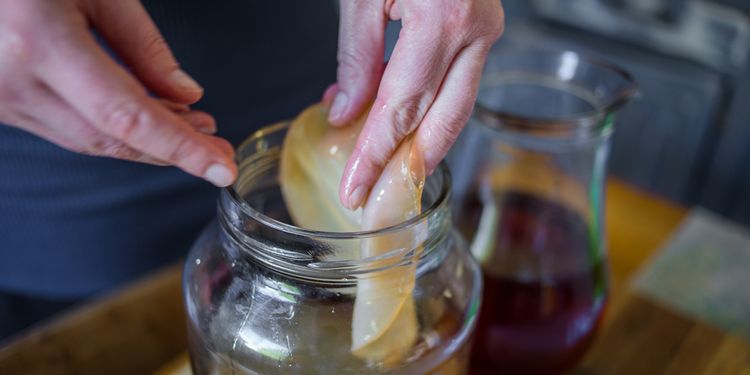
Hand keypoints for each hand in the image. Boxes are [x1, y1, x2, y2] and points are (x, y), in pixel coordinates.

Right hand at [0, 0, 235, 185]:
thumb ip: (141, 44)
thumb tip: (185, 94)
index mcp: (39, 42)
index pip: (127, 117)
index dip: (181, 147)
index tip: (221, 168)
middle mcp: (13, 81)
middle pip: (111, 138)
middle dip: (173, 150)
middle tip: (218, 151)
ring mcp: (0, 99)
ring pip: (89, 140)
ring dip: (147, 142)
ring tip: (194, 131)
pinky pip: (66, 128)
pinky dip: (112, 130)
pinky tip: (147, 119)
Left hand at [329, 0, 503, 208]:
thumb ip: (357, 54)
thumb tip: (347, 110)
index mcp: (443, 18)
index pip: (402, 108)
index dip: (376, 154)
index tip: (355, 187)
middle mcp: (475, 30)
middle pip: (443, 121)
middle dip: (410, 167)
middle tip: (377, 197)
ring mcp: (486, 29)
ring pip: (456, 107)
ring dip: (421, 142)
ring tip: (384, 165)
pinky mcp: (483, 27)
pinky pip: (457, 82)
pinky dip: (429, 107)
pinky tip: (398, 119)